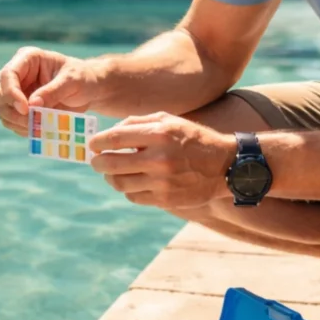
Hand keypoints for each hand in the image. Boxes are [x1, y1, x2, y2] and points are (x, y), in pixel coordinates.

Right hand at [0, 46, 98, 134]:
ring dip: (15, 121)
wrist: (89, 90)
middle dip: (8, 107)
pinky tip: (37, 129)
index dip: (11, 93)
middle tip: (28, 119)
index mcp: (28, 58)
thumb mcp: (72, 81)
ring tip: (37, 126)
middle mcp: (18, 73)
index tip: (25, 109)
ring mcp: (16, 91)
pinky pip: (10, 121)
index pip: (8, 74)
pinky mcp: (19, 108)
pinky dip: (20, 128)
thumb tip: (32, 105)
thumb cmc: (82, 79)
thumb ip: (53, 91)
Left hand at [90, 113, 235, 209]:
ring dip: (110, 177)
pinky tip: (131, 182)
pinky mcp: (166, 199)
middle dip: (98, 162)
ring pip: (120, 183)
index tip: (93, 145)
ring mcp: (162, 181)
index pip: (115, 138)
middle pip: (112, 163)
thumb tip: (110, 132)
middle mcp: (159, 158)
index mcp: (159, 134)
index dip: (98, 142)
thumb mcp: (170, 120)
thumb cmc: (193, 139)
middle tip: (96, 161)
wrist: (226, 166)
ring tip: (111, 172)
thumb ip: (139, 122)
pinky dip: (127, 189)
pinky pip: (134, 196)